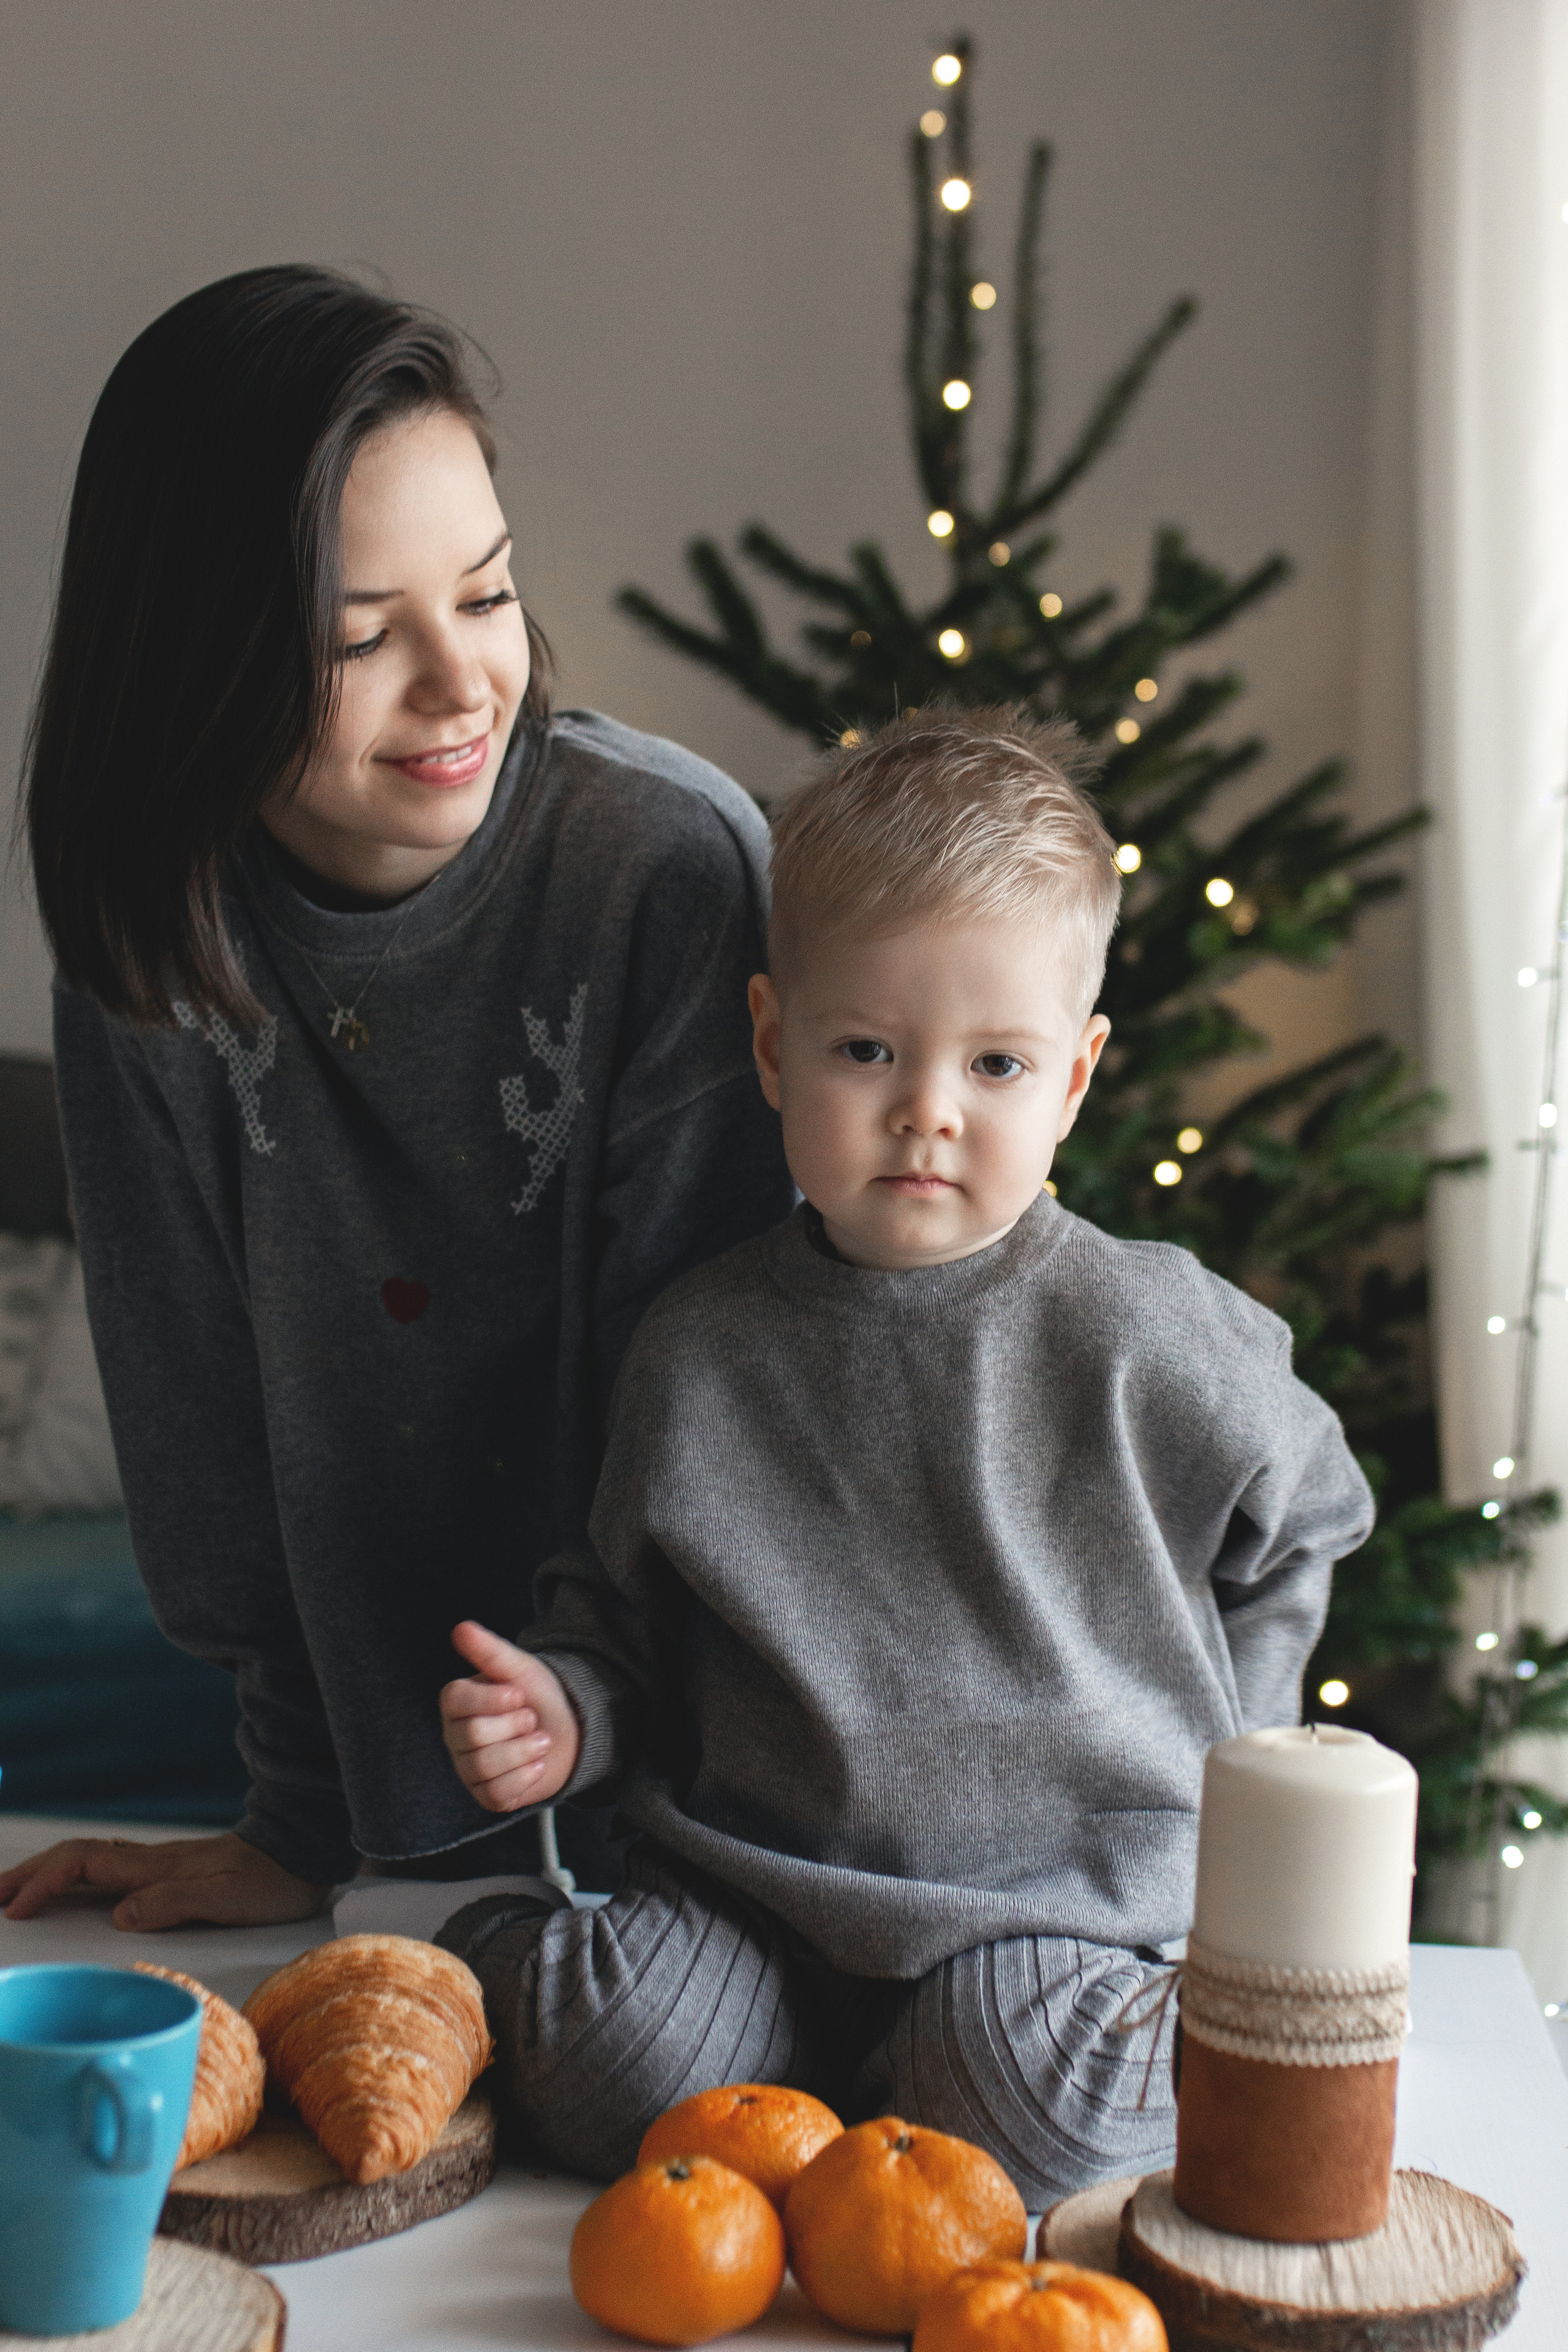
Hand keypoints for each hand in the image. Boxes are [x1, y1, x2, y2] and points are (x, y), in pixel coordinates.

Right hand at [0, 1832, 330, 1931]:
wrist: (302, 1856)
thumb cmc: (269, 1882)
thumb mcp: (227, 1898)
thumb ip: (175, 1903)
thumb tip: (119, 1915)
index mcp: (156, 1867)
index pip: (83, 1865)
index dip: (45, 1883)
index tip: (16, 1909)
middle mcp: (149, 1863)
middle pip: (74, 1858)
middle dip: (28, 1874)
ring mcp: (156, 1867)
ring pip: (86, 1863)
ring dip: (44, 1875)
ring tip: (9, 1893)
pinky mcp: (166, 1876)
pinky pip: (104, 1873)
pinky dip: (71, 1880)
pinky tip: (64, 1894)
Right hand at [441, 1619, 580, 1811]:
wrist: (569, 1729)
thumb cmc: (538, 1695)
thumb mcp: (519, 1668)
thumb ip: (490, 1651)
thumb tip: (461, 1628)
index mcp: (457, 1703)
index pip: (456, 1701)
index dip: (490, 1699)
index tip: (518, 1694)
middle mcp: (456, 1737)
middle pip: (474, 1735)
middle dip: (514, 1725)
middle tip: (532, 1717)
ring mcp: (469, 1770)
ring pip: (484, 1766)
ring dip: (524, 1750)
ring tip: (541, 1739)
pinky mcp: (488, 1796)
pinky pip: (497, 1794)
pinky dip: (525, 1776)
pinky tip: (538, 1764)